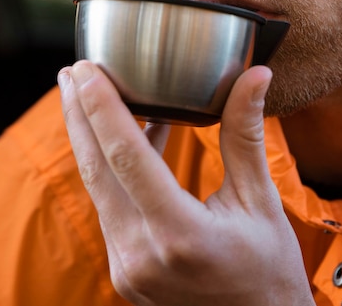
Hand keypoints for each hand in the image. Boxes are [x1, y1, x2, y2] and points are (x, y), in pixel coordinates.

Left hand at [57, 60, 314, 305]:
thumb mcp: (261, 200)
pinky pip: (110, 208)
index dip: (103, 109)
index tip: (86, 71)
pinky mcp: (126, 270)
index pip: (128, 159)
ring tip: (87, 99)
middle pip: (97, 171)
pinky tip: (127, 142)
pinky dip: (112, 171)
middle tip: (72, 72)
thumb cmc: (269, 268)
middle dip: (79, 116)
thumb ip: (246, 136)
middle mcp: (142, 254)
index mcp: (181, 234)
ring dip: (91, 142)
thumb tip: (255, 78)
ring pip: (97, 190)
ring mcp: (128, 267)